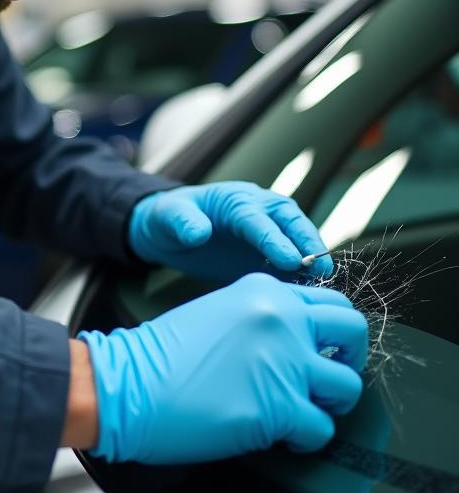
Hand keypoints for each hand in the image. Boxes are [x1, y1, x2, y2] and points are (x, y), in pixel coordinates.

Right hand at [78, 272, 367, 464]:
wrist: (125, 384)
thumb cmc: (158, 355)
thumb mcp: (214, 312)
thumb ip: (257, 318)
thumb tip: (293, 342)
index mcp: (262, 291)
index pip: (327, 301)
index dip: (328, 332)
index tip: (319, 349)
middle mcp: (280, 319)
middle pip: (353, 331)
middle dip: (347, 358)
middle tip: (324, 379)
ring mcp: (285, 362)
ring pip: (348, 386)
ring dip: (326, 404)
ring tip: (298, 411)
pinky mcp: (280, 408)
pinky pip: (321, 429)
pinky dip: (305, 438)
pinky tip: (279, 435)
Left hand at [128, 181, 333, 281]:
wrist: (170, 231)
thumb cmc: (170, 217)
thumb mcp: (169, 216)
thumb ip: (183, 222)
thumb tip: (199, 233)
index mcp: (236, 200)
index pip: (259, 219)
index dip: (276, 239)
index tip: (291, 260)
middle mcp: (259, 210)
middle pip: (290, 223)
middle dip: (308, 244)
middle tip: (323, 271)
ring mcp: (268, 231)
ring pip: (297, 240)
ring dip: (312, 260)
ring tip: (324, 284)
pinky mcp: (269, 253)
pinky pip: (290, 261)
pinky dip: (302, 274)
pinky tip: (310, 293)